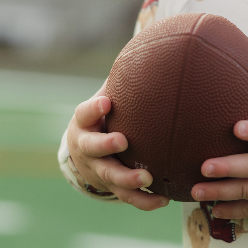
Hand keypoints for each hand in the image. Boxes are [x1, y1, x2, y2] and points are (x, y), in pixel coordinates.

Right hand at [66, 90, 167, 210]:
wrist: (85, 155)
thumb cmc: (105, 117)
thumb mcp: (107, 99)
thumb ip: (123, 83)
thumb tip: (154, 47)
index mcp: (85, 123)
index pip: (85, 114)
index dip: (93, 109)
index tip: (107, 101)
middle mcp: (87, 148)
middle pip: (93, 149)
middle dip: (106, 145)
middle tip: (122, 141)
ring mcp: (98, 170)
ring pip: (109, 178)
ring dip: (127, 179)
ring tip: (145, 178)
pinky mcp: (112, 188)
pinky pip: (127, 197)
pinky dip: (144, 200)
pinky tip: (163, 200)